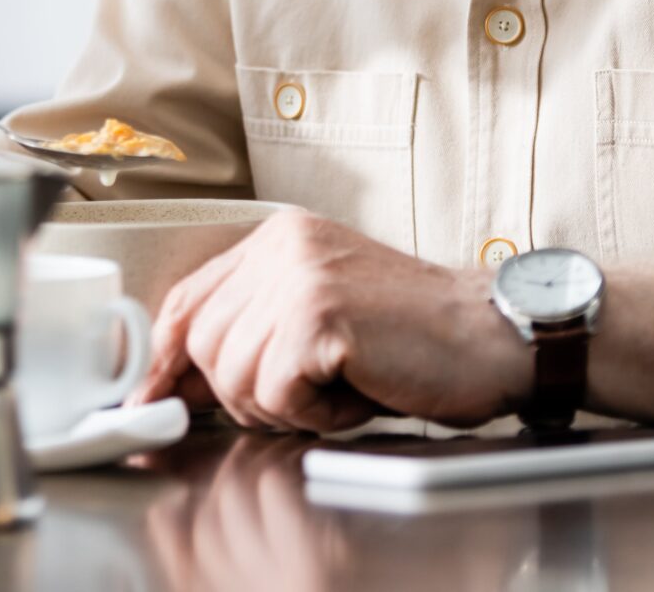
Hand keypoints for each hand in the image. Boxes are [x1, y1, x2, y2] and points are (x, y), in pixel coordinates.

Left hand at [135, 211, 530, 432]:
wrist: (497, 336)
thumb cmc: (419, 340)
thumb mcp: (322, 318)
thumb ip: (255, 330)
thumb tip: (178, 382)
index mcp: (280, 240)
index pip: (190, 297)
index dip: (168, 355)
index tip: (155, 397)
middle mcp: (282, 247)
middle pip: (205, 342)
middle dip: (244, 392)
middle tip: (309, 397)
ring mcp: (299, 276)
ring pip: (234, 373)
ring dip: (285, 406)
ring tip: (342, 388)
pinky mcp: (319, 314)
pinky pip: (276, 392)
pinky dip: (316, 413)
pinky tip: (358, 390)